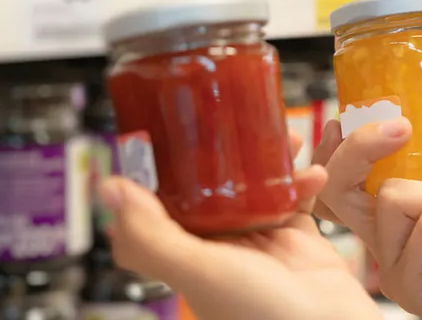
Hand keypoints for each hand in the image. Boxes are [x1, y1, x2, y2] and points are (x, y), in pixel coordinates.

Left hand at [100, 132, 382, 319]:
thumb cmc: (263, 318)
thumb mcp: (197, 271)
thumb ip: (151, 234)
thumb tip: (108, 189)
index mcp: (185, 255)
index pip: (156, 204)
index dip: (155, 169)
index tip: (161, 130)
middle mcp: (218, 247)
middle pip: (208, 186)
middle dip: (220, 152)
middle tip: (230, 121)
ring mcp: (257, 242)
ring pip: (253, 186)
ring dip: (269, 160)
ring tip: (285, 138)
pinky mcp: (296, 240)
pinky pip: (294, 198)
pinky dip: (304, 181)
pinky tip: (313, 172)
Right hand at [314, 118, 421, 319]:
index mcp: (401, 218)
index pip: (342, 182)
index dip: (338, 148)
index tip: (357, 119)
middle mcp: (388, 242)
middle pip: (336, 186)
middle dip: (360, 146)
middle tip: (401, 129)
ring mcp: (397, 267)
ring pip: (392, 196)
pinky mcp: (413, 288)